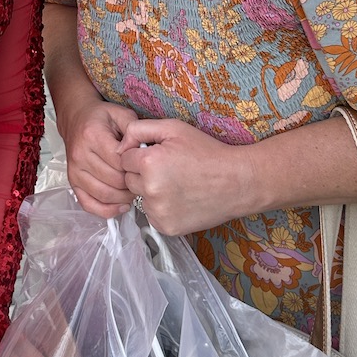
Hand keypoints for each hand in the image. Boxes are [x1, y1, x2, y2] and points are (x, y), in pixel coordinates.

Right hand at [60, 95, 139, 216]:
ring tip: (133, 189)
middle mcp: (80, 155)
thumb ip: (134, 129)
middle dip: (132, 182)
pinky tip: (120, 205)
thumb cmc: (100, 118)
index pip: (119, 161)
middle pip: (114, 180)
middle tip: (142, 178)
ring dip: (123, 197)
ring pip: (104, 195)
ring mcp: (74, 171)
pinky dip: (107, 210)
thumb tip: (141, 150)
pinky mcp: (73, 182)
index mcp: (92, 135)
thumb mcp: (121, 114)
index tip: (143, 163)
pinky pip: (89, 204)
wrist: (76, 118)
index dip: (136, 165)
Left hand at [118, 118, 250, 233]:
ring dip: (151, 191)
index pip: (124, 159)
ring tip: (177, 184)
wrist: (236, 182)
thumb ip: (138, 130)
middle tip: (169, 169)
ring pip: (140, 198)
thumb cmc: (206, 151)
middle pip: (129, 180)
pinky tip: (180, 199)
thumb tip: (119, 146)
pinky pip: (151, 214)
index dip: (141, 154)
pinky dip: (161, 207)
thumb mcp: (173, 128)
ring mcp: (158, 212)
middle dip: (143, 173)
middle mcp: (150, 190)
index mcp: (149, 163)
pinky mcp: (166, 227)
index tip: (160, 155)